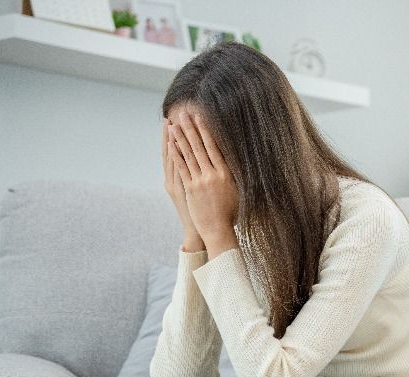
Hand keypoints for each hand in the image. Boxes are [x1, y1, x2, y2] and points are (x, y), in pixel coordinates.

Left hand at [167, 110, 238, 242]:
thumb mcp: (238, 192)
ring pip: (189, 155)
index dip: (206, 131)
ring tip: (174, 124)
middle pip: (200, 147)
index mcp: (226, 174)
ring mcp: (200, 181)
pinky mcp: (190, 189)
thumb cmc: (230, 213)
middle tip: (184, 114)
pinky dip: (176, 155)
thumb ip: (234, 176)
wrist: (218, 230)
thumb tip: (235, 161)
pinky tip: (170, 144)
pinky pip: (182, 168)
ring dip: (180, 138)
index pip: (214, 147)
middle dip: (191, 129)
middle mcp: (213, 175)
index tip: (201, 118)